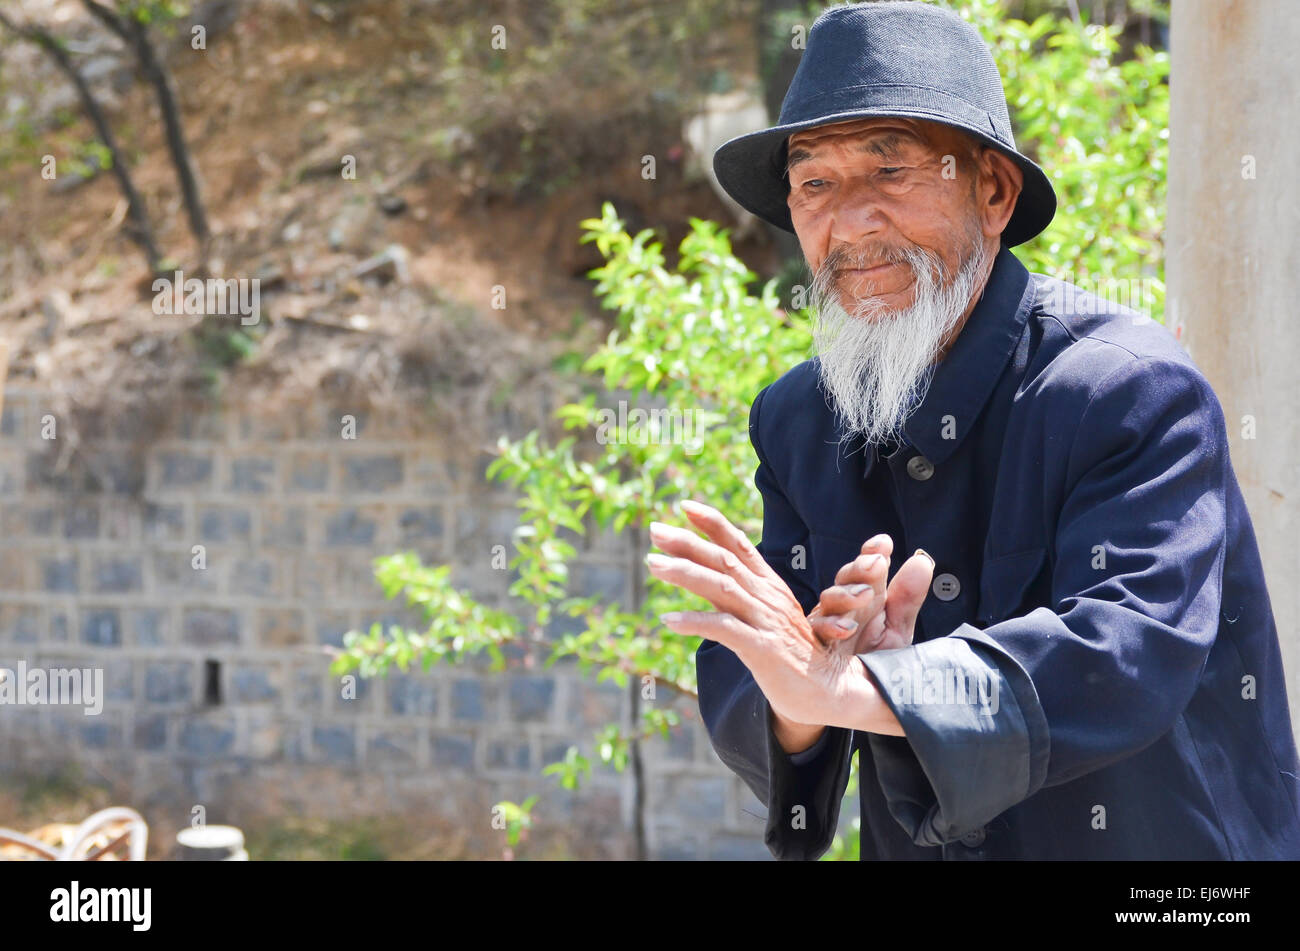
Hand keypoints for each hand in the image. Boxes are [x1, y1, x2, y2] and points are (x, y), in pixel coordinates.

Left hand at [646, 500, 870, 730]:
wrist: (828, 690)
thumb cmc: (791, 654)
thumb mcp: (766, 615)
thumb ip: (738, 593)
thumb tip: (702, 575)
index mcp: (769, 585)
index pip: (739, 544)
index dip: (712, 522)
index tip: (684, 505)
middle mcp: (768, 596)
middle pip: (724, 560)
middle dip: (687, 542)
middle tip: (654, 529)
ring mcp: (766, 621)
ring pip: (722, 587)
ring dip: (685, 573)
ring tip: (653, 563)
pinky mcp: (763, 648)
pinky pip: (725, 629)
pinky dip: (696, 621)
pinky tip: (668, 620)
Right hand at [809, 534, 933, 652]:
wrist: (862, 700)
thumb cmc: (877, 663)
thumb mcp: (898, 631)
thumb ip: (908, 599)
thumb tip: (922, 561)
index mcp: (865, 598)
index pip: (867, 569)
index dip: (873, 553)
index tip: (884, 543)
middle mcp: (844, 607)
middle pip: (846, 579)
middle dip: (860, 568)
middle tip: (876, 563)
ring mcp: (827, 624)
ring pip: (829, 600)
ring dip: (847, 595)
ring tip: (864, 595)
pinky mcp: (814, 646)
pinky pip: (817, 632)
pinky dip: (830, 627)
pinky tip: (846, 627)